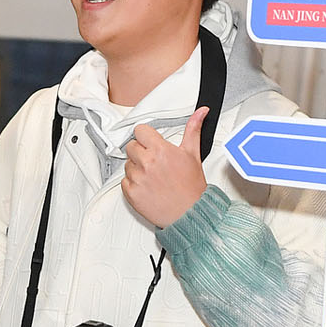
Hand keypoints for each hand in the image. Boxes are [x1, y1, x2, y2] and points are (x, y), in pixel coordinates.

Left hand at [122, 107, 208, 228]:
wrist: (189, 214)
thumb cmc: (191, 187)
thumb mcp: (193, 154)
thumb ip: (193, 129)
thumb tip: (201, 112)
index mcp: (160, 150)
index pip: (140, 131)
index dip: (146, 137)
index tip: (151, 143)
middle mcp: (147, 163)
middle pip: (131, 147)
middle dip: (141, 152)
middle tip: (154, 162)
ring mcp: (137, 179)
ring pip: (127, 164)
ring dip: (137, 168)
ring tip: (153, 177)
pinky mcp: (131, 193)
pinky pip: (124, 182)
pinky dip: (133, 184)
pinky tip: (148, 187)